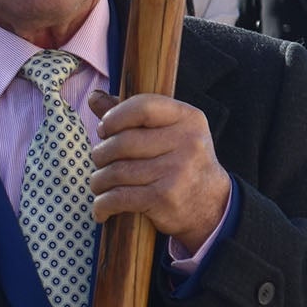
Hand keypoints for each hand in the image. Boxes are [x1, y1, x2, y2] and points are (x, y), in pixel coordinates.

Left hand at [88, 92, 232, 250]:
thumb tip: (95, 96)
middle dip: (101, 154)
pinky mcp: (165, 198)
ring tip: (100, 185)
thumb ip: (133, 114)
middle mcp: (187, 142)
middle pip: (123, 142)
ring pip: (116, 172)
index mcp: (189, 118)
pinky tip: (102, 209)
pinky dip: (102, 204)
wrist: (212, 205)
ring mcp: (177, 171)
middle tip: (100, 162)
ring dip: (99, 181)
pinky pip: (118, 197)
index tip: (104, 130)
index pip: (143, 107)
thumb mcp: (169, 132)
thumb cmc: (181, 163)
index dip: (114, 117)